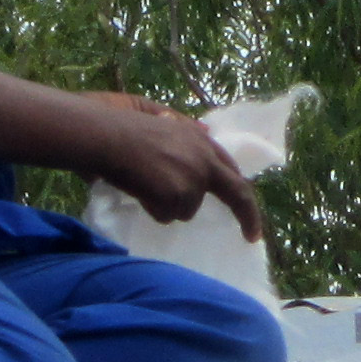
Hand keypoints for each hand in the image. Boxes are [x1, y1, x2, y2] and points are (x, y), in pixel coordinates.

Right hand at [81, 102, 265, 244]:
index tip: (248, 208)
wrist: (108, 138)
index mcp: (202, 141)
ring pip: (187, 209)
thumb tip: (205, 132)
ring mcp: (194, 178)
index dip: (240, 189)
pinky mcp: (179, 195)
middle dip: (248, 217)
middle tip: (252, 236)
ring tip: (145, 183)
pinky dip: (152, 209)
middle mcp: (205, 159)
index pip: (231, 169)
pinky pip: (167, 215)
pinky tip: (140, 190)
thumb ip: (187, 133)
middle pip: (236, 193)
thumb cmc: (127, 130)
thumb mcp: (164, 125)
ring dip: (167, 204)